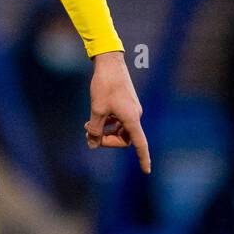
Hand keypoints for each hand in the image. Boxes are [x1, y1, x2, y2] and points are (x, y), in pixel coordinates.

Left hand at [85, 51, 150, 172]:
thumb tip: (92, 144)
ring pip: (120, 129)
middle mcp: (135, 115)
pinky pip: (118, 120)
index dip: (143, 158)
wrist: (109, 63)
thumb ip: (94, 129)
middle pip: (124, 138)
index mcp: (131, 118)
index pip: (139, 144)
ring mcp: (131, 109)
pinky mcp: (126, 104)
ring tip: (87, 125)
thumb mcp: (96, 109)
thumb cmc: (104, 85)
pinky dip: (107, 122)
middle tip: (88, 134)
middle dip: (107, 140)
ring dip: (105, 130)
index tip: (146, 171)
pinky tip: (94, 117)